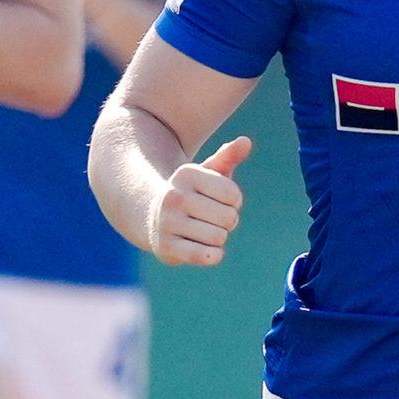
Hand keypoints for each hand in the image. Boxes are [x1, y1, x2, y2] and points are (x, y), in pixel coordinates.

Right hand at [149, 134, 252, 265]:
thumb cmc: (191, 194)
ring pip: (219, 238)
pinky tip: (204, 249)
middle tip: (211, 219)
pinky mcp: (165, 247)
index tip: (219, 201)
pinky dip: (213, 256)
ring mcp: (167, 222)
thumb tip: (245, 142)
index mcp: (186, 174)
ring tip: (203, 231)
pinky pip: (206, 256)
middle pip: (228, 218)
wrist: (153, 218)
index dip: (234, 202)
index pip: (233, 195)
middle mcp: (173, 196)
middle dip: (227, 222)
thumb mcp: (208, 173)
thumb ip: (228, 157)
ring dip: (218, 239)